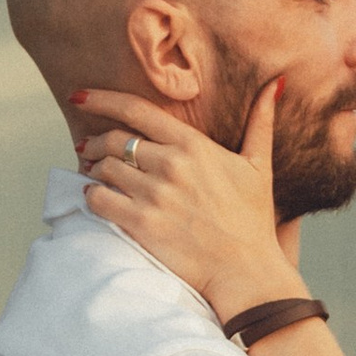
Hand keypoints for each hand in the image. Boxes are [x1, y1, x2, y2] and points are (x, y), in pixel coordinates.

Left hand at [77, 82, 302, 324]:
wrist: (246, 271)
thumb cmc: (253, 220)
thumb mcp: (260, 165)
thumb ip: (261, 121)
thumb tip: (275, 84)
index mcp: (193, 145)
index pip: (135, 110)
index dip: (101, 99)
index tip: (81, 96)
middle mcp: (170, 165)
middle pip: (113, 140)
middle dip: (95, 142)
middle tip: (87, 147)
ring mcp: (154, 196)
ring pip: (103, 168)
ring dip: (94, 170)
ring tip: (95, 174)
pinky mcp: (141, 224)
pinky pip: (99, 200)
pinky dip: (91, 195)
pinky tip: (97, 197)